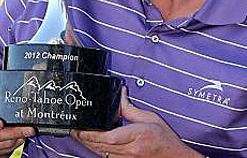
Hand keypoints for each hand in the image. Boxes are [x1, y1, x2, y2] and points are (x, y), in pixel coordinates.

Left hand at [71, 86, 202, 157]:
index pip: (108, 137)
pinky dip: (96, 149)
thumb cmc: (165, 139)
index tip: (80, 127)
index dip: (90, 133)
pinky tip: (91, 143)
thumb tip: (120, 95)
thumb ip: (131, 109)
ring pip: (100, 153)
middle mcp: (128, 151)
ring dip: (87, 144)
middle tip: (73, 128)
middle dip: (83, 137)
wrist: (173, 157)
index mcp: (136, 136)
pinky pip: (105, 157)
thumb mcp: (150, 118)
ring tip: (78, 134)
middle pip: (99, 146)